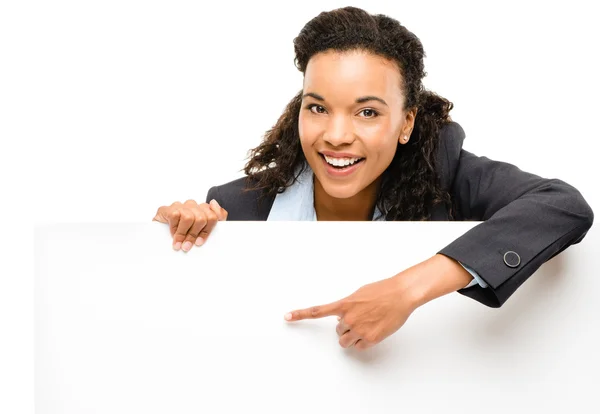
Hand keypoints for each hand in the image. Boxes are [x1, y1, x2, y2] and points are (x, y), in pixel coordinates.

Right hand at [152, 199, 227, 251]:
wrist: (158, 237)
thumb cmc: (183, 235)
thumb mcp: (202, 232)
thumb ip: (215, 217)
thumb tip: (213, 202)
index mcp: (203, 210)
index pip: (213, 216)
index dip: (207, 231)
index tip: (199, 242)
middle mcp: (193, 206)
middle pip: (202, 218)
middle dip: (194, 234)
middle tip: (187, 246)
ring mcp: (180, 206)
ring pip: (189, 217)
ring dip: (183, 233)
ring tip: (179, 244)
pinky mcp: (167, 208)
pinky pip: (174, 216)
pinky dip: (173, 228)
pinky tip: (171, 234)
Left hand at [284, 254, 473, 350]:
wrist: (401, 294)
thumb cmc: (382, 291)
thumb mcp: (359, 294)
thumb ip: (347, 305)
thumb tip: (341, 317)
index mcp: (343, 304)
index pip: (317, 311)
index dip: (301, 314)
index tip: (287, 317)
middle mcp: (348, 318)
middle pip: (338, 332)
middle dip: (346, 328)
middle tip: (361, 318)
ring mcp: (358, 329)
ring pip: (346, 342)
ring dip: (353, 337)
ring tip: (367, 325)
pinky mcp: (370, 338)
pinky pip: (359, 347)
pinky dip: (364, 342)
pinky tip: (373, 331)